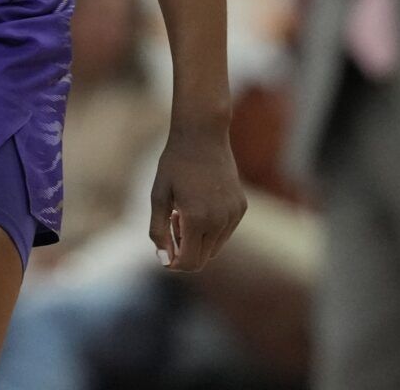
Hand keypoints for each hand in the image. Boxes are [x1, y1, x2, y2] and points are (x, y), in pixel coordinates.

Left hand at [149, 127, 246, 272]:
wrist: (202, 135)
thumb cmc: (175, 163)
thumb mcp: (158, 195)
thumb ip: (158, 229)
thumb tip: (164, 259)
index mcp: (196, 219)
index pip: (189, 262)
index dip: (175, 264)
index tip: (164, 255)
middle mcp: (219, 220)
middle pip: (203, 258)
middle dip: (185, 252)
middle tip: (171, 227)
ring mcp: (233, 214)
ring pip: (215, 247)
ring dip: (198, 240)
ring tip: (183, 214)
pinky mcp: (241, 207)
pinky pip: (225, 232)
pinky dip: (211, 229)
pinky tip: (198, 206)